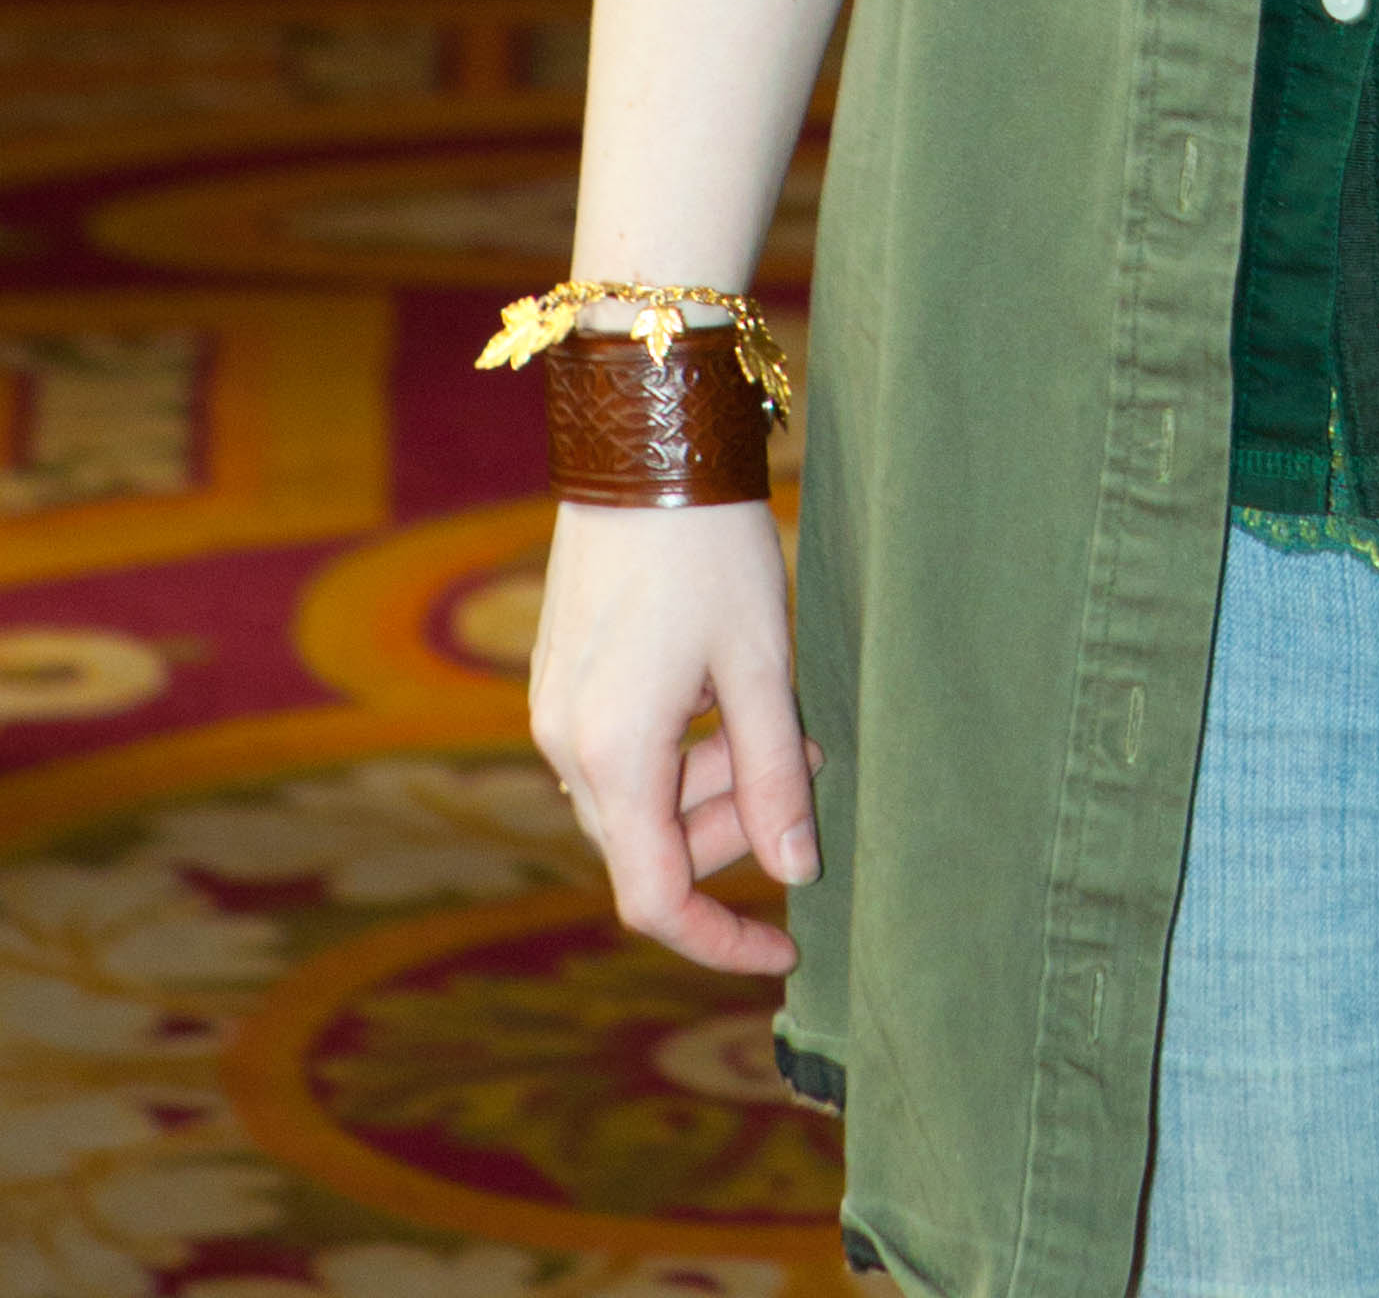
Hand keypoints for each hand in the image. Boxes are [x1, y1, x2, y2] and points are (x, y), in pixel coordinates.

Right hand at [531, 495, 817, 971]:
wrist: (642, 445)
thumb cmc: (709, 551)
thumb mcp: (761, 664)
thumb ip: (773, 777)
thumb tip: (796, 873)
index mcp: (615, 757)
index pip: (654, 900)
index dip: (721, 938)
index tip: (786, 947)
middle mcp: (567, 746)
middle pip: (650, 844)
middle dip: (733, 828)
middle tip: (808, 764)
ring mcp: (556, 710)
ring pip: (638, 794)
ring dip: (710, 780)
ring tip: (781, 717)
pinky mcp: (560, 677)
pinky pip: (620, 748)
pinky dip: (678, 744)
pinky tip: (727, 691)